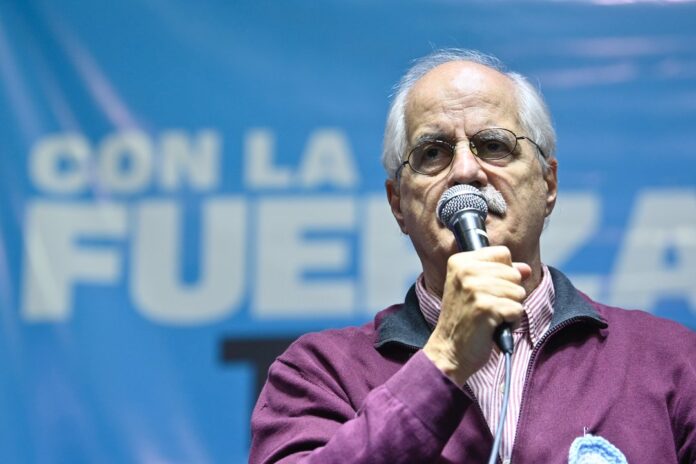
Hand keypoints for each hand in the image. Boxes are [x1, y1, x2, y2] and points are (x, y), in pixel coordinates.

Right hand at [422, 246, 530, 386]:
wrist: (449, 350)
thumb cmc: (464, 319)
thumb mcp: (477, 289)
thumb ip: (503, 274)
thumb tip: (526, 269)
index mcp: (460, 261)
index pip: (503, 253)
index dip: (504, 273)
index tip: (487, 289)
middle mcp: (465, 271)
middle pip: (513, 273)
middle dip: (509, 293)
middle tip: (487, 307)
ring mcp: (474, 288)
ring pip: (518, 291)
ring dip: (510, 308)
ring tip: (490, 317)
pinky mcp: (485, 307)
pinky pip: (517, 309)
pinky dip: (511, 321)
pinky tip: (493, 326)